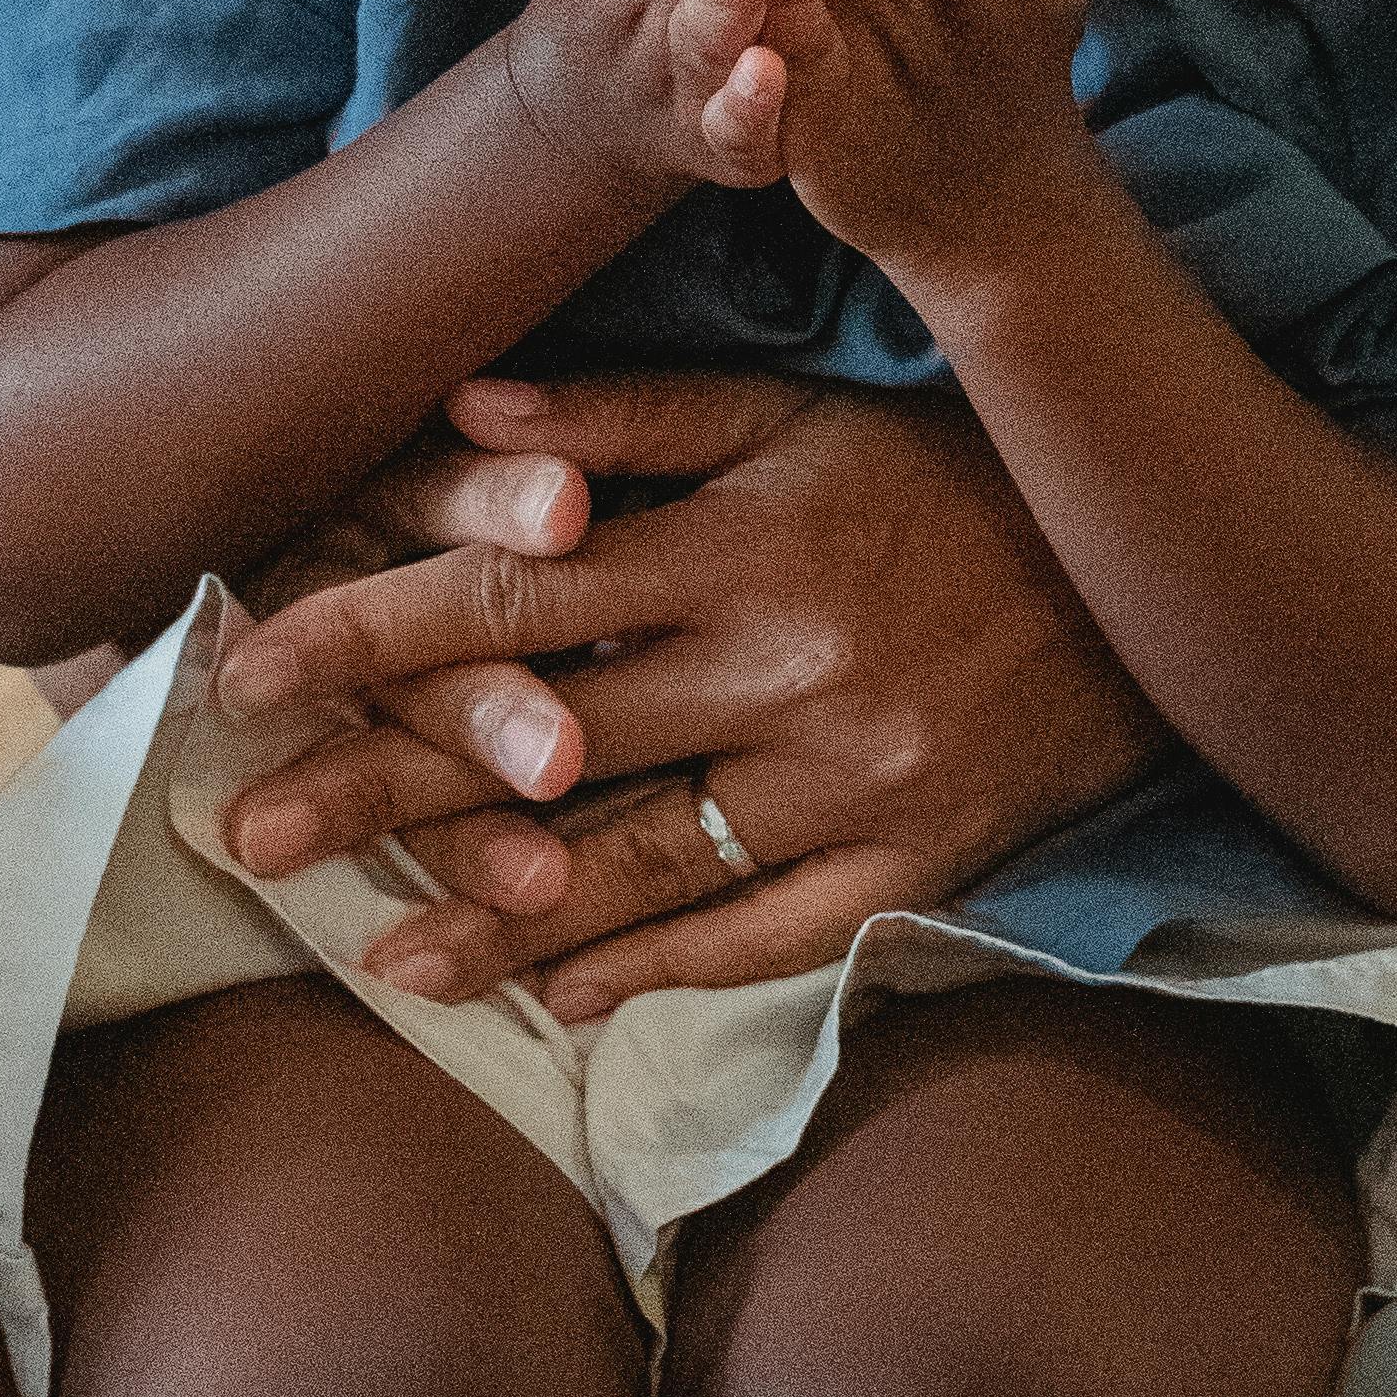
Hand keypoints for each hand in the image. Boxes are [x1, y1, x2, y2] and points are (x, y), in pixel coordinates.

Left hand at [213, 370, 1164, 1012]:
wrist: (1156, 581)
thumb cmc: (945, 477)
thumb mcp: (794, 416)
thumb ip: (629, 412)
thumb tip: (457, 397)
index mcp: (739, 540)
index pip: (517, 585)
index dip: (372, 626)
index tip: (241, 661)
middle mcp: (782, 666)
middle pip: (544, 740)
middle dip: (380, 787)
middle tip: (240, 835)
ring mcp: (847, 779)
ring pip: (640, 861)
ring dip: (493, 914)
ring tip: (371, 960)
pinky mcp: (909, 864)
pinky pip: (762, 936)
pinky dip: (655, 969)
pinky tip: (553, 1000)